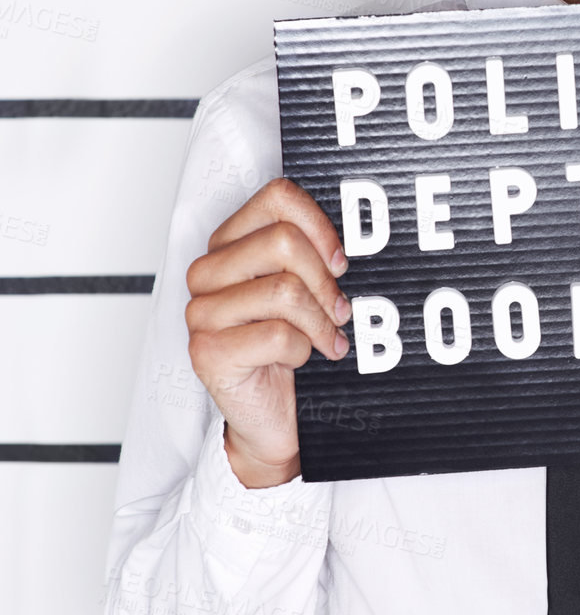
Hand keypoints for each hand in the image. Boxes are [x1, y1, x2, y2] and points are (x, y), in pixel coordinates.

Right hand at [185, 177, 349, 487]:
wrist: (270, 416)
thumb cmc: (287, 349)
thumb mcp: (301, 291)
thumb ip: (308, 255)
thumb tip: (344, 244)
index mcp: (228, 244)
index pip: (277, 198)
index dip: (320, 226)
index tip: (339, 261)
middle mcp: (206, 272)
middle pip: (283, 242)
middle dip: (325, 281)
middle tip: (339, 310)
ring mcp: (201, 312)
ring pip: (284, 290)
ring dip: (319, 321)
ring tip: (327, 338)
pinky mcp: (207, 351)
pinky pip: (277, 335)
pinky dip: (302, 350)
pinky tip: (299, 359)